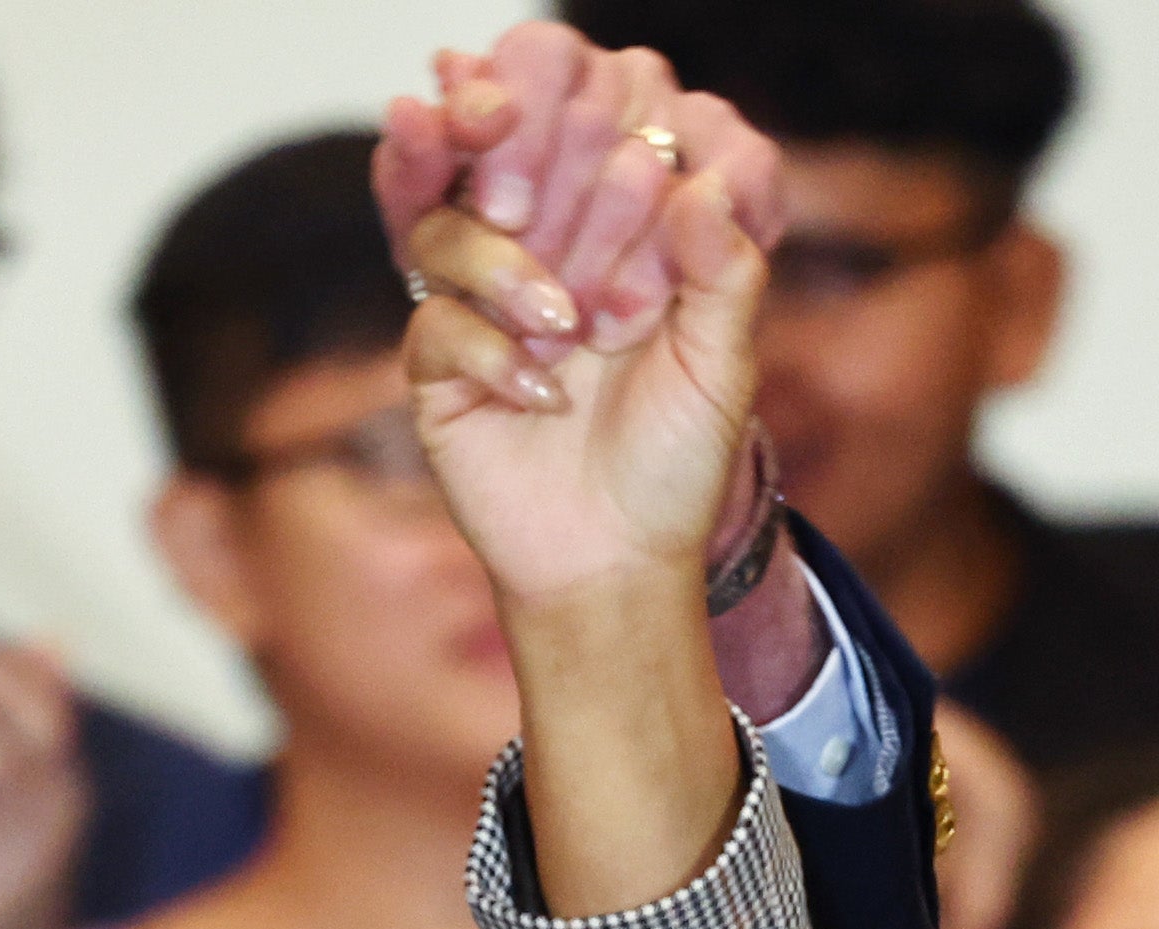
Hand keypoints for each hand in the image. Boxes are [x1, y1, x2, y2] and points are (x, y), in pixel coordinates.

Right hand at [380, 28, 782, 615]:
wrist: (616, 564)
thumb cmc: (675, 464)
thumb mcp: (723, 366)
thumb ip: (724, 274)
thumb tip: (704, 183)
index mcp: (608, 240)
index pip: (584, 153)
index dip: (594, 135)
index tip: (635, 154)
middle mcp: (537, 259)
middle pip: (503, 169)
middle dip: (532, 171)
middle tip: (558, 202)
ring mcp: (478, 309)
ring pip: (448, 229)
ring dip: (504, 266)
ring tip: (567, 325)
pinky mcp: (438, 368)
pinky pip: (435, 323)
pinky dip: (487, 351)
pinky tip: (541, 396)